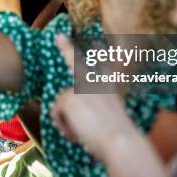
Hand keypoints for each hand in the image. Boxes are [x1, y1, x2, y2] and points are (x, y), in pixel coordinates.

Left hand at [51, 34, 137, 161]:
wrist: (120, 140)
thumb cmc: (118, 136)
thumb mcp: (112, 119)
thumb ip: (97, 112)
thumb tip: (79, 114)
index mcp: (109, 89)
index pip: (106, 68)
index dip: (102, 55)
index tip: (98, 42)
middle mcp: (95, 84)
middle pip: (78, 64)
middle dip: (67, 48)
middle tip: (58, 36)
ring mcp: (80, 87)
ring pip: (62, 105)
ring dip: (66, 121)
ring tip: (81, 133)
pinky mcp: (69, 97)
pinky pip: (55, 114)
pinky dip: (63, 126)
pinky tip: (75, 133)